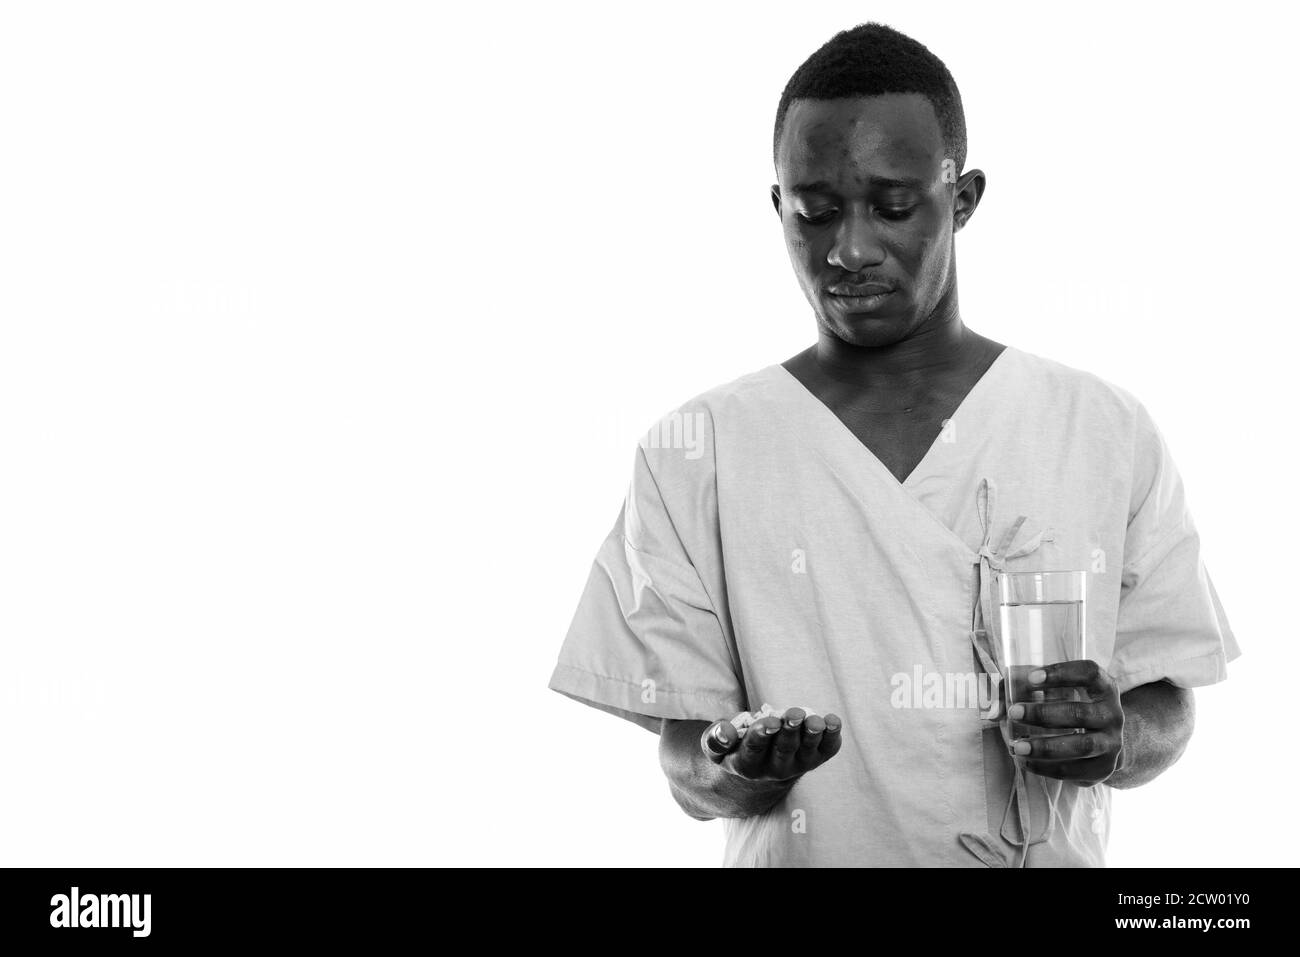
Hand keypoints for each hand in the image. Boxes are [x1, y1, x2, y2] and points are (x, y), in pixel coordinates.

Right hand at [699, 707, 841, 781]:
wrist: (758, 769)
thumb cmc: (734, 748)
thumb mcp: (716, 747)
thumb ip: (716, 739)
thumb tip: (725, 731)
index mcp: (747, 765)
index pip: (755, 749)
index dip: (763, 734)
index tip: (770, 722)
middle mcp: (774, 769)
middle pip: (784, 749)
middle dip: (790, 730)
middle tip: (794, 713)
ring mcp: (797, 765)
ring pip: (807, 750)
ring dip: (813, 734)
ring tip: (816, 721)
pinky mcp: (815, 759)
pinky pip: (827, 749)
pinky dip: (832, 736)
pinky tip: (833, 721)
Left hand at [1007, 660, 1122, 786]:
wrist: (1106, 740)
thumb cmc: (1072, 707)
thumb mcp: (1058, 691)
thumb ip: (1022, 690)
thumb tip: (993, 709)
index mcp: (1103, 687)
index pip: (1089, 673)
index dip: (1061, 673)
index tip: (1031, 677)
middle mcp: (1112, 714)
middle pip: (1079, 713)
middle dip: (1043, 714)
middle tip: (1014, 713)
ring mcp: (1112, 743)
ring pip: (1081, 745)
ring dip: (1045, 747)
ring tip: (1017, 747)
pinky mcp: (1104, 768)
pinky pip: (1076, 770)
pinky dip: (1047, 768)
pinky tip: (1026, 762)